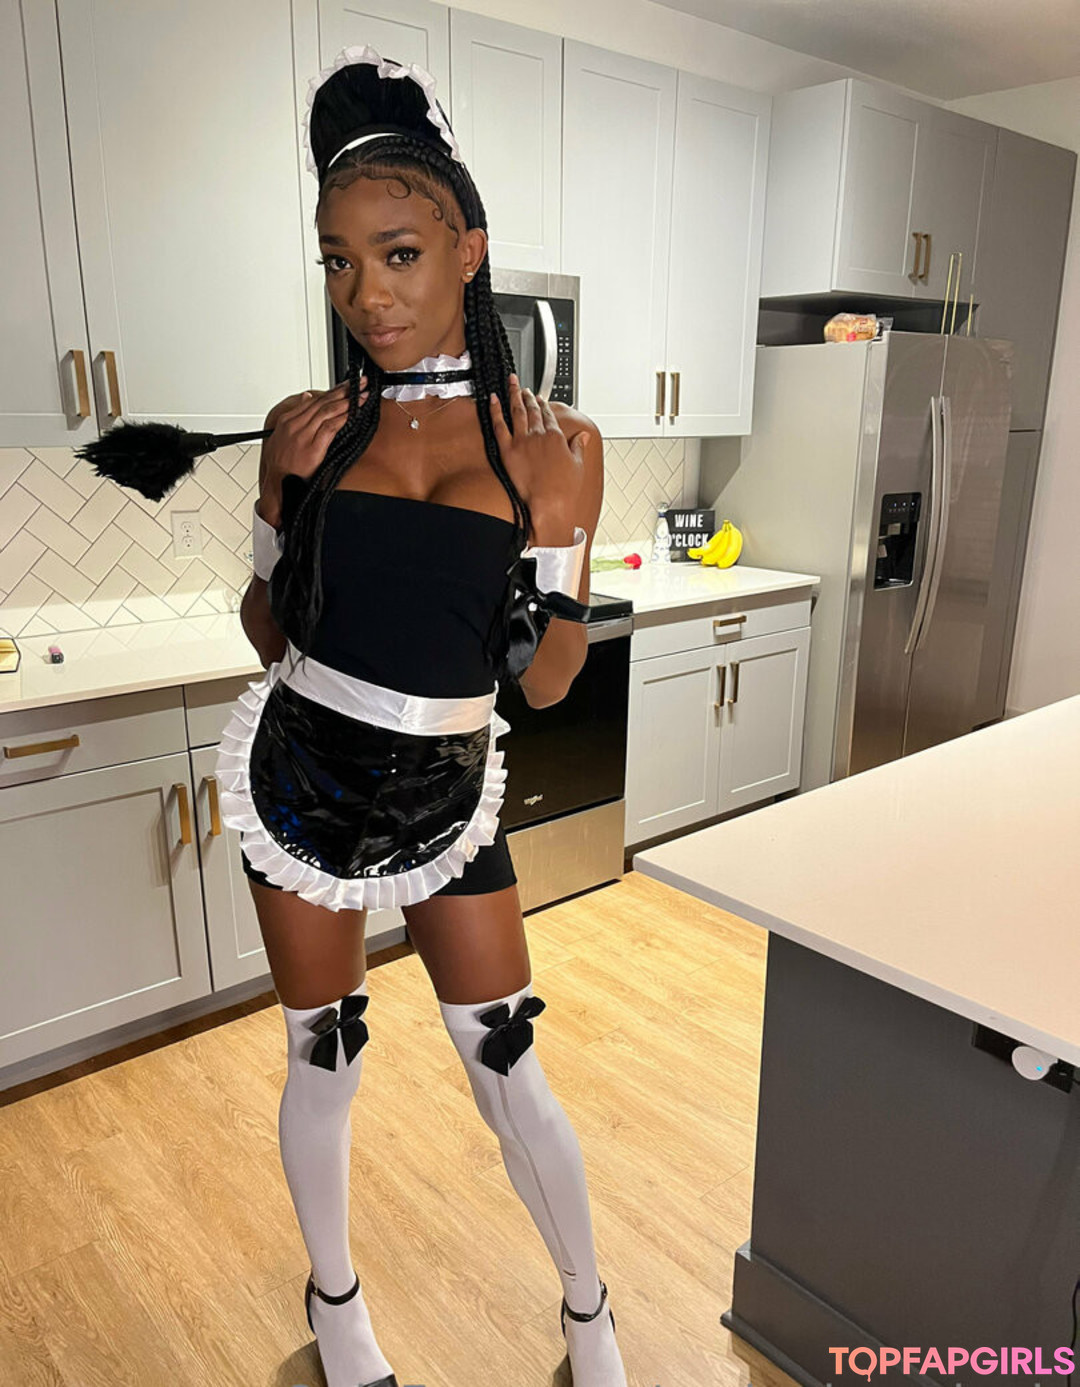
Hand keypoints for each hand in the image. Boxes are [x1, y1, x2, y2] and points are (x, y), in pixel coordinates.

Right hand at [258, 379, 368, 520]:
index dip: (334, 391)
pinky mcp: (313, 447)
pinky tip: (354, 412)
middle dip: (344, 391)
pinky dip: (343, 418)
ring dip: (348, 401)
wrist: (278, 482)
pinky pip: (330, 427)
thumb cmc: (282, 463)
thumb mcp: (284, 434)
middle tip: (361, 383)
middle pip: (323, 402)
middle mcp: (296, 424)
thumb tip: (308, 397)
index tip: (347, 385)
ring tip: (362, 395)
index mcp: (289, 420)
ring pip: (328, 411)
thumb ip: (297, 416)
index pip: (315, 400)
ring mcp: (304, 435)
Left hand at [489, 373, 589, 535]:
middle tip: (523, 388)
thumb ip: (578, 446)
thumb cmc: (564, 489)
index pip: (548, 414)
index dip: (543, 405)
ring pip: (516, 411)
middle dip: (528, 396)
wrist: (549, 503)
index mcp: (556, 436)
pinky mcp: (507, 450)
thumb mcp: (577, 464)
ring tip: (511, 384)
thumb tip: (583, 436)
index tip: (540, 399)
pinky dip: (495, 409)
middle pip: (532, 409)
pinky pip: (499, 425)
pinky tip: (493, 399)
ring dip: (513, 394)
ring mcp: (522, 441)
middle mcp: (539, 434)